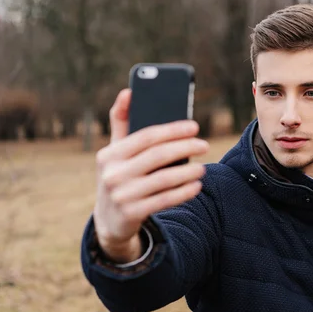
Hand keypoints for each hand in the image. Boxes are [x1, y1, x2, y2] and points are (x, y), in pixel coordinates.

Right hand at [93, 89, 208, 262]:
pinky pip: (164, 200)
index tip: (194, 126)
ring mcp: (121, 195)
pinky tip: (196, 186)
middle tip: (204, 145)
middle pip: (157, 156)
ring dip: (187, 172)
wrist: (109, 220)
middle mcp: (112, 174)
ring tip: (203, 168)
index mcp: (109, 154)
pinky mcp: (132, 214)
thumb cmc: (118, 175)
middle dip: (185, 148)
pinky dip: (183, 192)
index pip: (146, 136)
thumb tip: (129, 91)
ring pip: (163, 180)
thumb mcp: (114, 151)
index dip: (173, 130)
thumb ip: (121, 122)